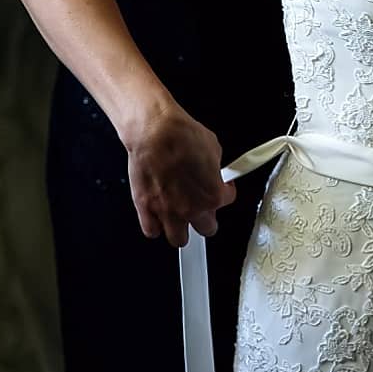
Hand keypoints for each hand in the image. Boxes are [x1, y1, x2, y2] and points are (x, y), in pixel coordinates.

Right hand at [125, 103, 236, 246]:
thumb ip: (215, 168)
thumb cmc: (182, 136)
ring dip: (181, 229)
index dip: (225, 191)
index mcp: (213, 195)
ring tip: (181, 218)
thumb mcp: (213, 148)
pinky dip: (155, 225)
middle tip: (203, 207)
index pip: (227, 200)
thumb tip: (212, 170)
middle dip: (207, 218)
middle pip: (206, 228)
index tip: (221, 186)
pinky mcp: (146, 209)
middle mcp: (192, 209)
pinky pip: (152, 231)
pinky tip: (158, 215)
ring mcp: (168, 212)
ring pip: (179, 239)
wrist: (155, 132)